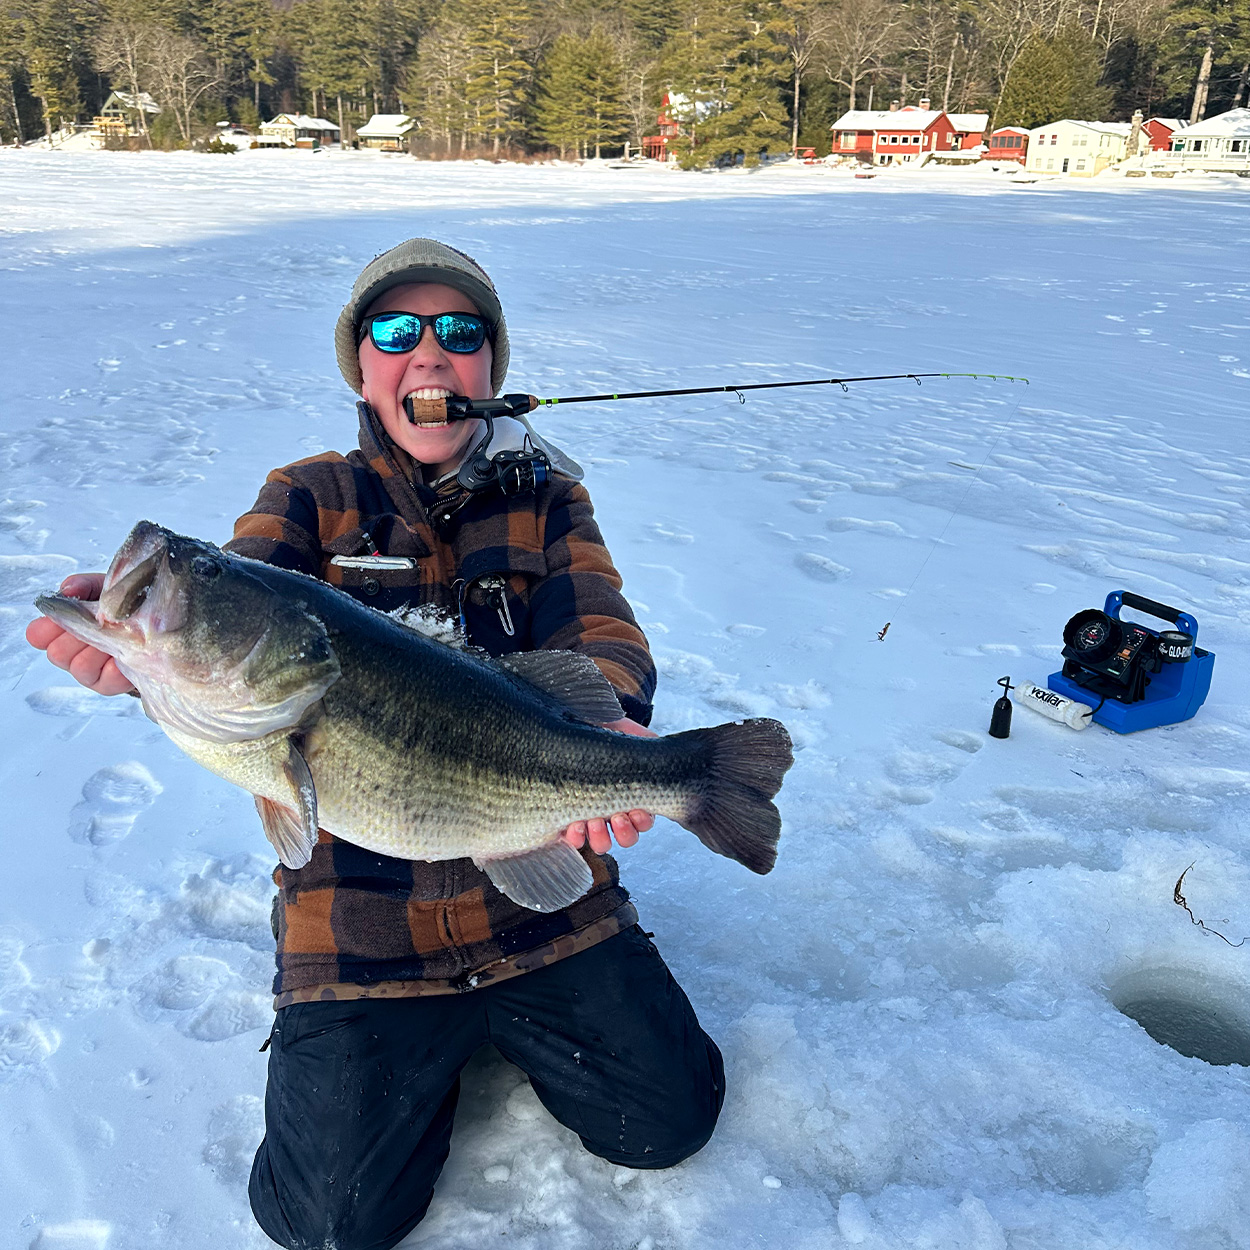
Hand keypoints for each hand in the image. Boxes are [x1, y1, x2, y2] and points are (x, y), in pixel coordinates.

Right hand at [25, 573, 135, 695]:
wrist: (158, 625)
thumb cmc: (125, 606)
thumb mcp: (105, 589)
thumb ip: (84, 585)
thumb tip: (68, 590)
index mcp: (63, 629)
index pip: (37, 635)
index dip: (46, 628)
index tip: (61, 618)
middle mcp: (71, 652)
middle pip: (57, 653)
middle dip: (79, 636)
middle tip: (98, 623)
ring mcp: (90, 672)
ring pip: (79, 667)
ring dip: (99, 650)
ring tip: (115, 637)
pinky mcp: (109, 685)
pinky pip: (105, 680)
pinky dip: (115, 668)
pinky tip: (124, 656)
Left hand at [562, 717, 656, 853]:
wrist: (580, 726)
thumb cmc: (604, 734)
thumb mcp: (630, 735)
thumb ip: (647, 744)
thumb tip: (657, 748)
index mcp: (632, 795)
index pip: (645, 820)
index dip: (643, 821)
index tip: (638, 811)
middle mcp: (614, 810)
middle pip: (627, 837)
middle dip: (624, 831)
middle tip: (617, 817)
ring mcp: (592, 816)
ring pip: (603, 842)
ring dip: (601, 837)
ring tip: (593, 823)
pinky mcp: (568, 818)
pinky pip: (575, 839)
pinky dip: (577, 838)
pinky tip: (574, 827)